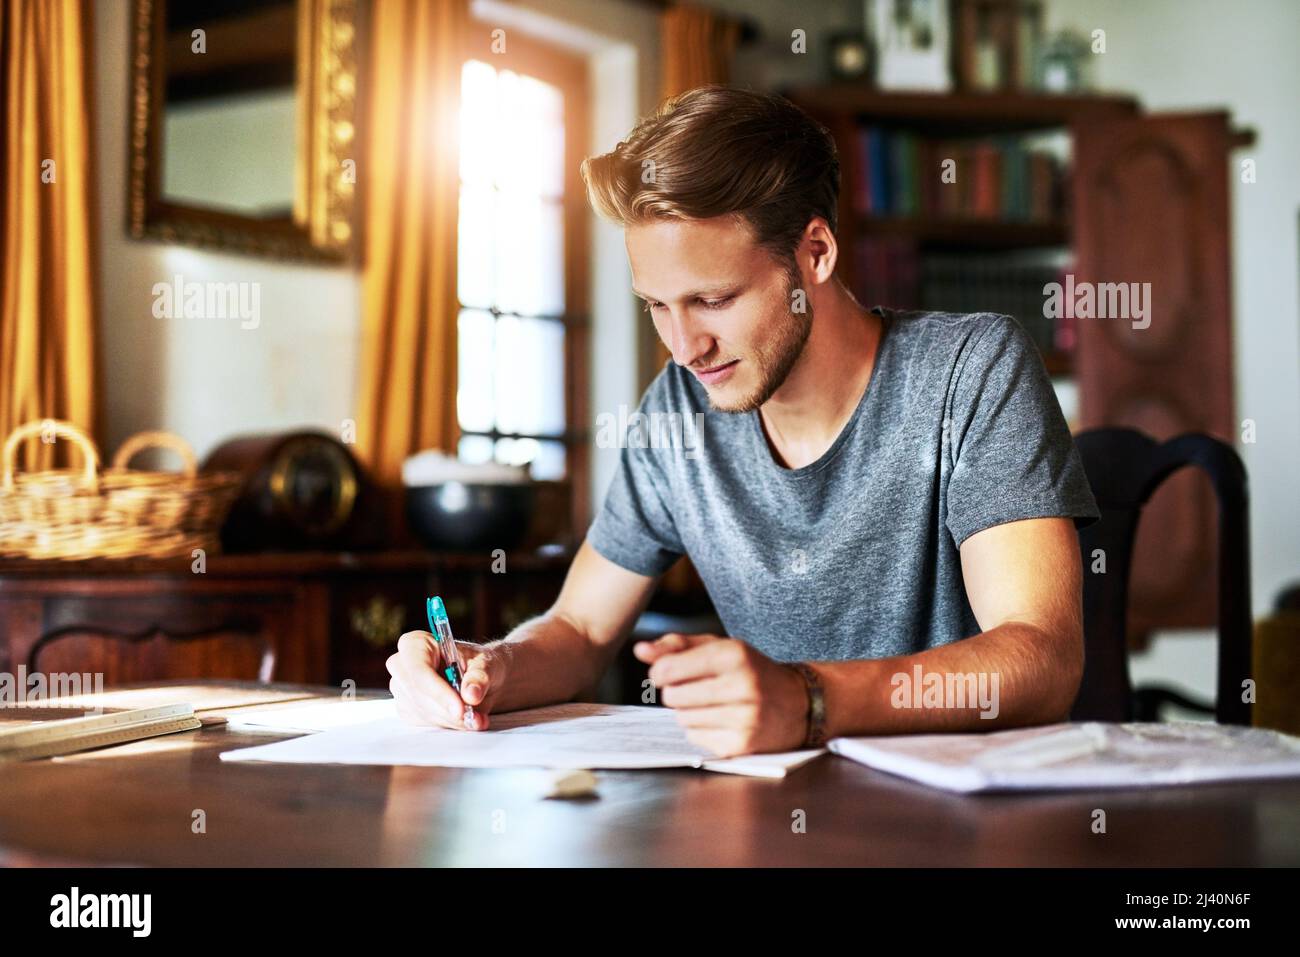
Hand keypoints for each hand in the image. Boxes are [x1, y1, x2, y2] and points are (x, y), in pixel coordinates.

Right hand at [386, 631, 504, 730]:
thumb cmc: (480, 663)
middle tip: (474, 718)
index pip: (418, 669)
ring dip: (451, 720)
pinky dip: (448, 724)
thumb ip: (479, 677)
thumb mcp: (487, 664)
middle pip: (417, 693)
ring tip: (478, 718)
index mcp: (417, 643)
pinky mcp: (407, 709)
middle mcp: (403, 665)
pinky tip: (464, 719)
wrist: (482, 678)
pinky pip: (425, 722)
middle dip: (447, 710)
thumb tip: (471, 694)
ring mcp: (402, 688)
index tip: (460, 708)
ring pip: (422, 711)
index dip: (437, 691)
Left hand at [634, 633, 809, 756]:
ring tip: (712, 704)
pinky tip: (721, 720)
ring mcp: (743, 719)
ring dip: (688, 711)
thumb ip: (677, 646)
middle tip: (694, 688)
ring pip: (682, 718)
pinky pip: (695, 738)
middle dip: (676, 692)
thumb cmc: (750, 670)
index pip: (669, 669)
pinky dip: (700, 729)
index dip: (659, 672)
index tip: (666, 672)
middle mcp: (741, 686)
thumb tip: (640, 650)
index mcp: (734, 655)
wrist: (799, 703)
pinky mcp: (741, 745)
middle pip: (673, 696)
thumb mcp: (719, 647)